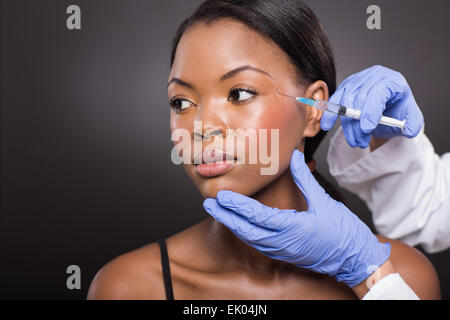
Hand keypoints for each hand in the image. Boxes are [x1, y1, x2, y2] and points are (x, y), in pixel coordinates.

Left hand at [203, 150, 390, 287]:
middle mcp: (282, 242)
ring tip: (219, 211)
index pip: (256, 216)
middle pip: (245, 230)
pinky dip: (244, 233)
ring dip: (232, 224)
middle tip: (208, 204)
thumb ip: (305, 180)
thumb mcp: (324, 202)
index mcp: (292, 228)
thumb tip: (294, 157)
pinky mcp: (283, 254)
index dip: (237, 206)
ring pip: (249, 239)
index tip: (221, 196)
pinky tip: (238, 225)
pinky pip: (258, 244)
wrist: (355, 260)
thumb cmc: (343, 233)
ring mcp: (281, 250)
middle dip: (225, 216)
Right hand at [321, 65, 423, 147]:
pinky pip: (335, 100)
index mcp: (392, 80)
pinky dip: (330, 114)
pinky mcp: (345, 87)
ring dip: (348, 125)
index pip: (378, 92)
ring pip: (346, 102)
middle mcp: (374, 76)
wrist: (387, 108)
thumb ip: (413, 124)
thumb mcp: (410, 117)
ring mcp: (358, 80)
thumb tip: (408, 129)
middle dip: (359, 124)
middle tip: (361, 141)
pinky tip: (327, 125)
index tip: (367, 128)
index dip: (371, 110)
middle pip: (360, 99)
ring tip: (355, 141)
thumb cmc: (397, 110)